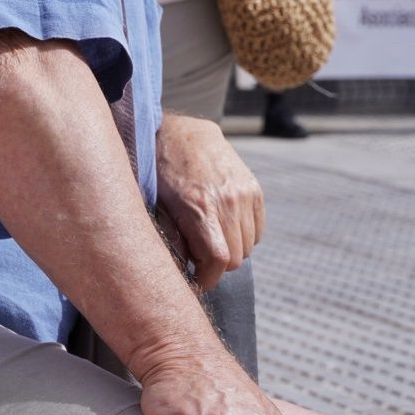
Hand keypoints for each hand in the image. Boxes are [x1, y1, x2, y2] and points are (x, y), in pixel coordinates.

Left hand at [155, 114, 264, 291]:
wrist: (180, 132)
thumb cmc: (160, 172)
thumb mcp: (157, 208)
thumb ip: (174, 241)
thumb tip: (187, 272)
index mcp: (200, 208)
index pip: (218, 261)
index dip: (208, 279)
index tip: (197, 282)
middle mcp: (228, 201)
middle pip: (235, 258)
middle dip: (216, 266)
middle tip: (198, 257)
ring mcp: (244, 193)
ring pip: (248, 247)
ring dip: (231, 250)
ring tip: (210, 238)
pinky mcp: (254, 188)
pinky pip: (258, 230)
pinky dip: (244, 235)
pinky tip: (224, 226)